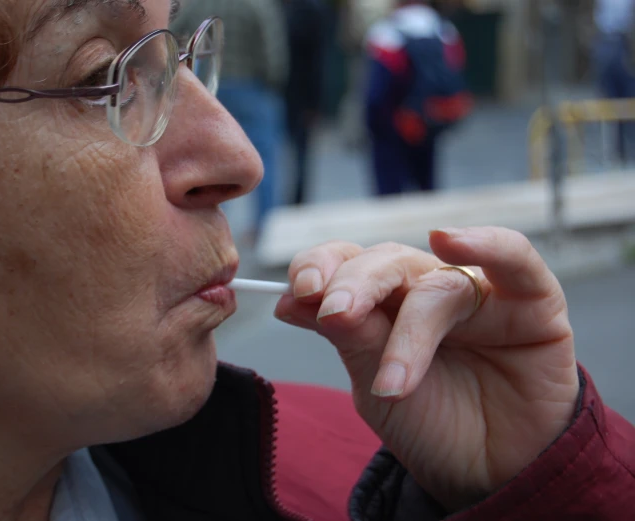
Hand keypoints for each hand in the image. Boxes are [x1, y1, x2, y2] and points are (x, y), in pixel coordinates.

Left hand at [274, 227, 578, 511]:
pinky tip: (449, 242)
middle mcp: (425, 287)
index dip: (320, 267)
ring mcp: (477, 290)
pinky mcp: (531, 300)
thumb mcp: (378, 388)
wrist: (494, 472)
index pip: (345, 265)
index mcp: (382, 302)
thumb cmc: (432, 424)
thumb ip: (350, 339)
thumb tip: (291, 301)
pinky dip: (485, 245)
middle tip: (336, 315)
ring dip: (410, 323)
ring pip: (435, 281)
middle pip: (385, 263)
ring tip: (391, 379)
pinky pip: (514, 258)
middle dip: (354, 286)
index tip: (297, 293)